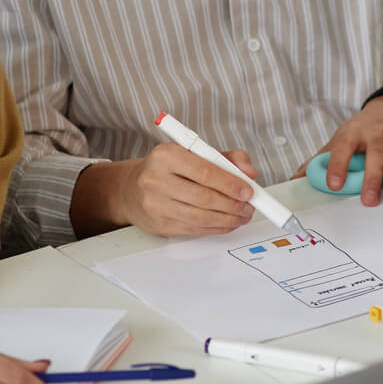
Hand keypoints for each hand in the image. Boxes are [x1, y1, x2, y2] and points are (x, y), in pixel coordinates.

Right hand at [77, 143, 260, 237]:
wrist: (132, 189)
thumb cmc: (170, 169)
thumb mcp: (196, 154)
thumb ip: (227, 159)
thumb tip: (249, 172)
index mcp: (166, 155)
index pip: (204, 171)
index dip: (230, 183)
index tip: (249, 190)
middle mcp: (156, 179)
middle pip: (204, 197)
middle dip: (233, 204)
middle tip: (249, 206)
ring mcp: (155, 205)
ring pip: (201, 217)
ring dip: (228, 219)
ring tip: (242, 215)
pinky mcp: (159, 225)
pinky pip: (195, 230)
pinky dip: (216, 228)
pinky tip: (227, 223)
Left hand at [298, 97, 382, 206]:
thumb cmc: (365, 128)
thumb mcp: (342, 138)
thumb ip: (321, 160)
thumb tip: (297, 178)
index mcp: (354, 132)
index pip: (343, 148)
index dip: (337, 165)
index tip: (334, 184)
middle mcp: (378, 131)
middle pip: (375, 155)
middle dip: (372, 178)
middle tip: (368, 200)